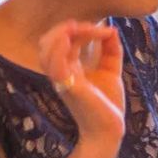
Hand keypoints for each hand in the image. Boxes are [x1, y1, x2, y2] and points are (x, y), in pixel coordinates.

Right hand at [38, 20, 123, 145]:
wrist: (109, 130)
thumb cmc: (106, 104)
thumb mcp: (110, 70)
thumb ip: (110, 50)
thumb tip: (112, 29)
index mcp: (68, 67)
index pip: (63, 40)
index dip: (80, 28)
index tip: (105, 30)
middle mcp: (60, 72)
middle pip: (48, 42)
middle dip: (67, 28)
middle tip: (90, 27)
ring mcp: (62, 80)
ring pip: (45, 52)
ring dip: (60, 34)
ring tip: (78, 28)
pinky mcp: (69, 88)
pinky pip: (54, 66)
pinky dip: (58, 49)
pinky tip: (68, 39)